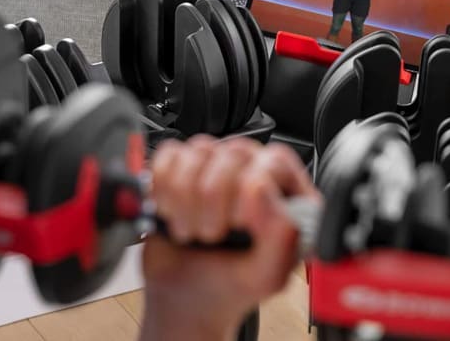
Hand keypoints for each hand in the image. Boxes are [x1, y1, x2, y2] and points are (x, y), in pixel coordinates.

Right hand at [139, 136, 319, 340]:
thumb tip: (262, 188)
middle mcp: (251, 173)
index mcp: (285, 195)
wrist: (182, 299)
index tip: (238, 223)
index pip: (273, 161)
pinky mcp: (178, 168)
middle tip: (211, 235)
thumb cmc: (227, 287)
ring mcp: (213, 168)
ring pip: (198, 151)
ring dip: (185, 198)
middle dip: (212, 200)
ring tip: (192, 230)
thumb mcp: (266, 275)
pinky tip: (171, 213)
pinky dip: (163, 188)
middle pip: (232, 152)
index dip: (250, 189)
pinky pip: (168, 155)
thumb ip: (281, 236)